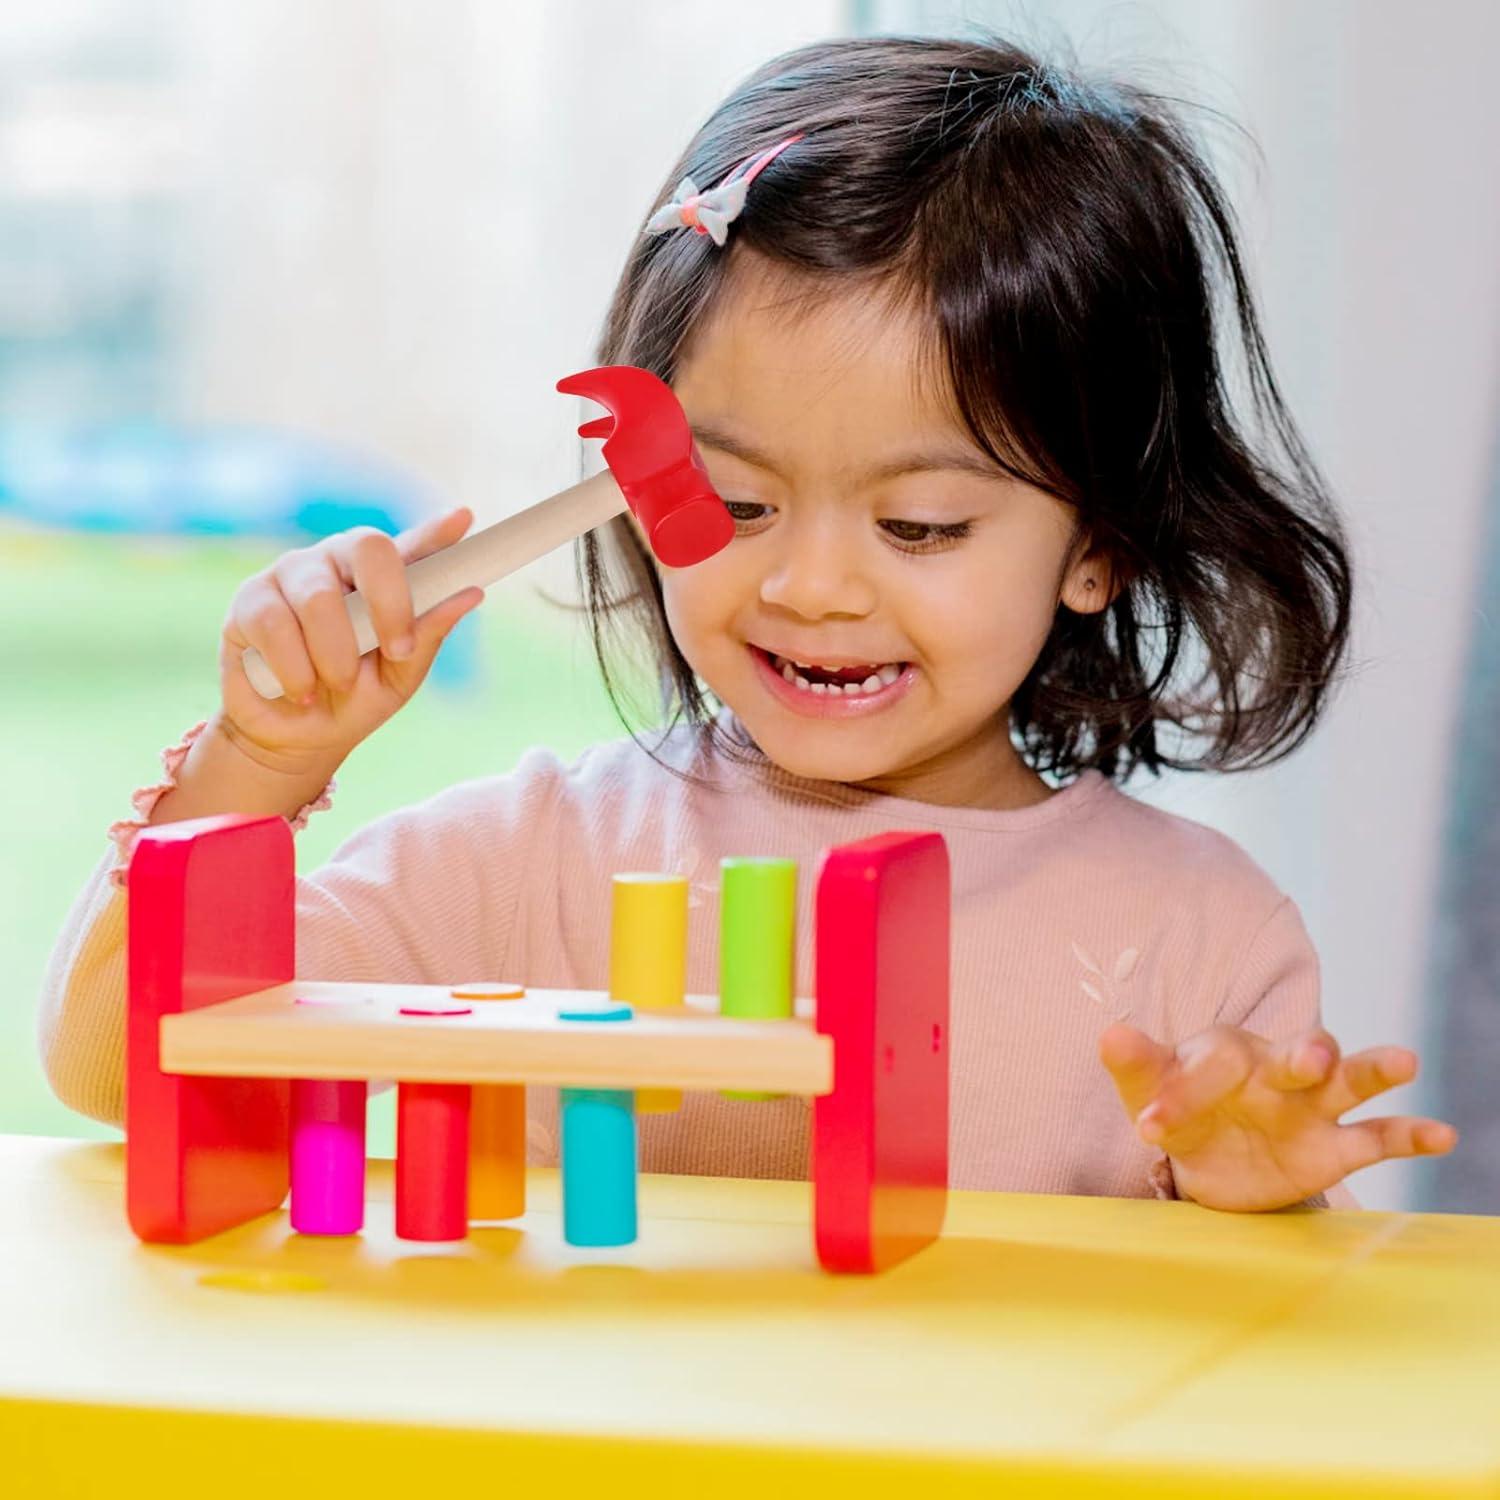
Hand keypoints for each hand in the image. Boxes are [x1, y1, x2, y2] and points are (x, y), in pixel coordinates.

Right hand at [219, 506, 483, 774]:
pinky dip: (295, 669)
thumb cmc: (352, 699)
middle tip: (397, 651)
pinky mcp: (249, 599)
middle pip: (369, 546)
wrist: (293, 737)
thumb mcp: (398, 676)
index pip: (414, 545)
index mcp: (382, 579)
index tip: (464, 519)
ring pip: (319, 598)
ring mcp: (292, 574)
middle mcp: (339, 563)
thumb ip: (427, 636)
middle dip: (390, 603)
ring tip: (336, 685)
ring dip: (336, 655)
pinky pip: (275, 625)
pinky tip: (299, 689)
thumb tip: (471, 594)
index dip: (437, 531)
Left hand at [1099, 1022, 1457, 1210]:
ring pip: (1348, 1080)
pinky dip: (1409, 1134)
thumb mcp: (1149, 1091)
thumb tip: (1109, 1032)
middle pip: (1295, 1051)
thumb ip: (1135, 1066)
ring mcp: (1308, 1106)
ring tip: (1404, 1060)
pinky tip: (1442, 1133)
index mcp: (1223, 1051)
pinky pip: (1376, 1137)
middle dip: (1303, 1052)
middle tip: (1311, 1057)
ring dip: (1373, 1069)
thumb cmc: (1178, 1105)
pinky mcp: (1332, 1147)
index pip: (1207, 1066)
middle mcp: (1273, 1069)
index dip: (1179, 1093)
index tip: (1150, 1126)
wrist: (1208, 1155)